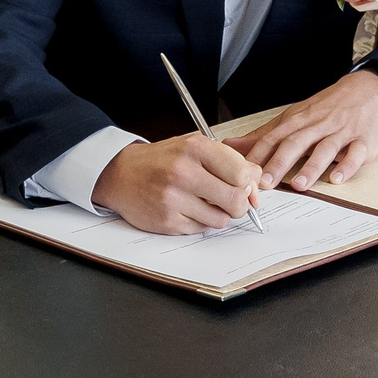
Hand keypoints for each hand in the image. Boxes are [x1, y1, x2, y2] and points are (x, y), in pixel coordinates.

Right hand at [93, 135, 264, 233]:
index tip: (243, 185)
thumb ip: (229, 162)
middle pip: (235, 200)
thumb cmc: (162, 160)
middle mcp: (183, 172)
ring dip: (219, 214)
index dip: (248, 183)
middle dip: (239, 204)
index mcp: (194, 149)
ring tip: (204, 202)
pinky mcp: (167, 221)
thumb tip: (257, 186)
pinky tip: (187, 208)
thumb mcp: (194, 148)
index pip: (241, 173)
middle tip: (231, 200)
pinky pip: (202, 229)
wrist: (121, 174)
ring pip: (221, 220)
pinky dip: (200, 221)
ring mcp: (173, 199)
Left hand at [237, 68, 377, 191]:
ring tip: (299, 185)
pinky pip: (355, 154)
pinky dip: (347, 167)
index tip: (244, 173)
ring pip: (325, 149)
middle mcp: (318, 125)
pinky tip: (336, 179)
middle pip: (296, 143)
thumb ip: (264, 135)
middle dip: (279, 163)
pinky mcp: (363, 141)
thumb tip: (230, 146)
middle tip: (265, 183)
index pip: (274, 137)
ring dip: (311, 167)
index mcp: (298, 121)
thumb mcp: (293, 117)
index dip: (258, 155)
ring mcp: (342, 133)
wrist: (367, 91)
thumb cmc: (326, 109)